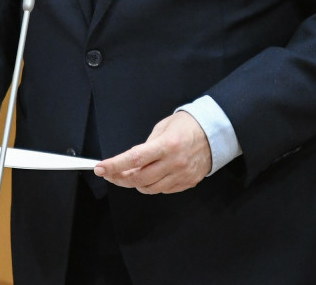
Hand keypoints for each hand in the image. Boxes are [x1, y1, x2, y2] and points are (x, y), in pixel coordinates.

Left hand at [94, 111, 211, 193]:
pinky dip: (152, 185)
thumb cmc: (187, 126)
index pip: (134, 159)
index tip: (101, 168)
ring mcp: (181, 175)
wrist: (214, 133)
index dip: (114, 166)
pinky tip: (150, 176)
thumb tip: (130, 161)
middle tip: (110, 173)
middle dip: (119, 178)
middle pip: (138, 179)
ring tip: (130, 175)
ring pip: (149, 189)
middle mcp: (174, 163)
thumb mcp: (163, 127)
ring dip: (135, 184)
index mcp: (166, 145)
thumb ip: (146, 146)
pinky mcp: (187, 183)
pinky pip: (163, 190)